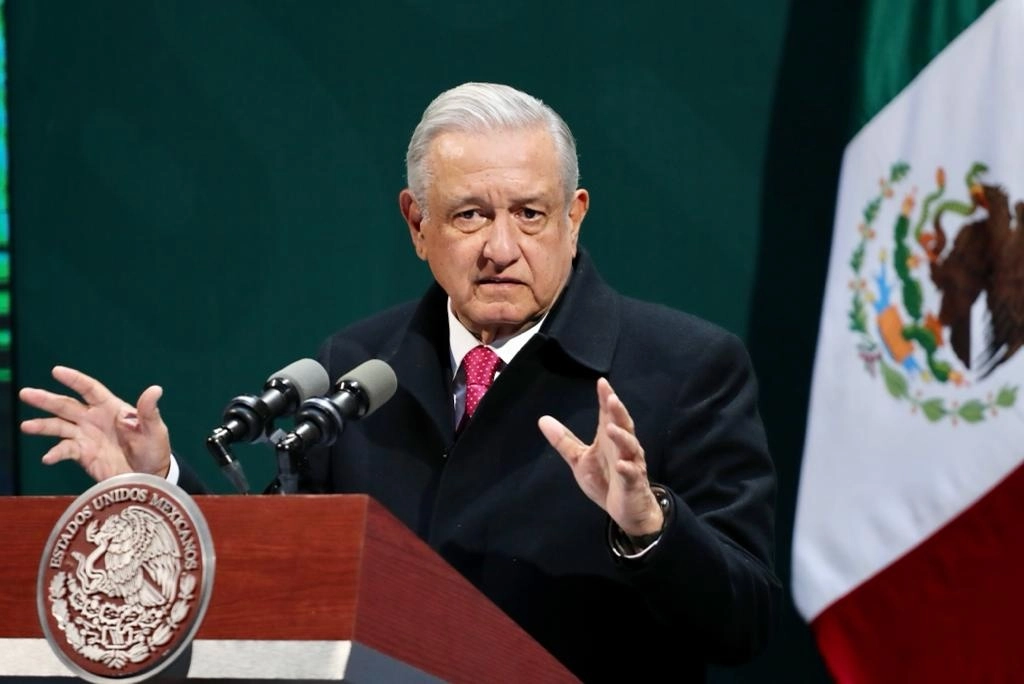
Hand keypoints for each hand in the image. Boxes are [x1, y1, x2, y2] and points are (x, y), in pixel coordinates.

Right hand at [20, 366, 171, 481]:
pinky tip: (48, 457)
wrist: (149, 475)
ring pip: (59, 426)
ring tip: (26, 426)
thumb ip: (149, 411)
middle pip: (66, 405)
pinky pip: (65, 450)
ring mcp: (86, 436)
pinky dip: (56, 453)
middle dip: (46, 399)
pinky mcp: (83, 454)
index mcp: (111, 408)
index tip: (57, 371)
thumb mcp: (155, 430)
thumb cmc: (154, 448)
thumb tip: (155, 389)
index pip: (89, 389)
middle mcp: (94, 419)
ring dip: (42, 425)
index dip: (74, 379)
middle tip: (25, 393)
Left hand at [538, 378, 663, 535]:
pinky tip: (622, 465)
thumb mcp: (580, 460)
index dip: (606, 399)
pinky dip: (627, 469)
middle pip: (623, 425)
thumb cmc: (606, 480)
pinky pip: (632, 475)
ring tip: (610, 428)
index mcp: (610, 440)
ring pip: (629, 447)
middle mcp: (624, 448)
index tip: (602, 382)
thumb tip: (543, 419)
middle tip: (611, 398)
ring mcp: (631, 464)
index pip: (608, 415)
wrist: (627, 510)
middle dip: (618, 412)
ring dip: (621, 437)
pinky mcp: (634, 483)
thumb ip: (564, 441)